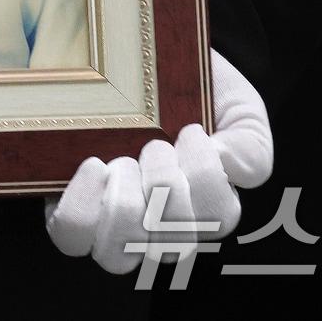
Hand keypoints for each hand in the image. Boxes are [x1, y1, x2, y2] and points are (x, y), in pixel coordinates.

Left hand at [44, 48, 272, 273]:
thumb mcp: (236, 107)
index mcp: (205, 204)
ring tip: (121, 161)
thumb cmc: (189, 88)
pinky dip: (83, 205)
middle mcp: (159, 224)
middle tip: (156, 145)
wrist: (136, 64)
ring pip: (118, 256)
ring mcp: (112, 221)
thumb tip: (229, 166)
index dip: (206, 178)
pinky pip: (71, 236)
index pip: (218, 219)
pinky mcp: (71, 207)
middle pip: (169, 247)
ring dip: (126, 206)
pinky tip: (93, 166)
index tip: (191, 130)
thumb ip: (251, 144)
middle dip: (165, 189)